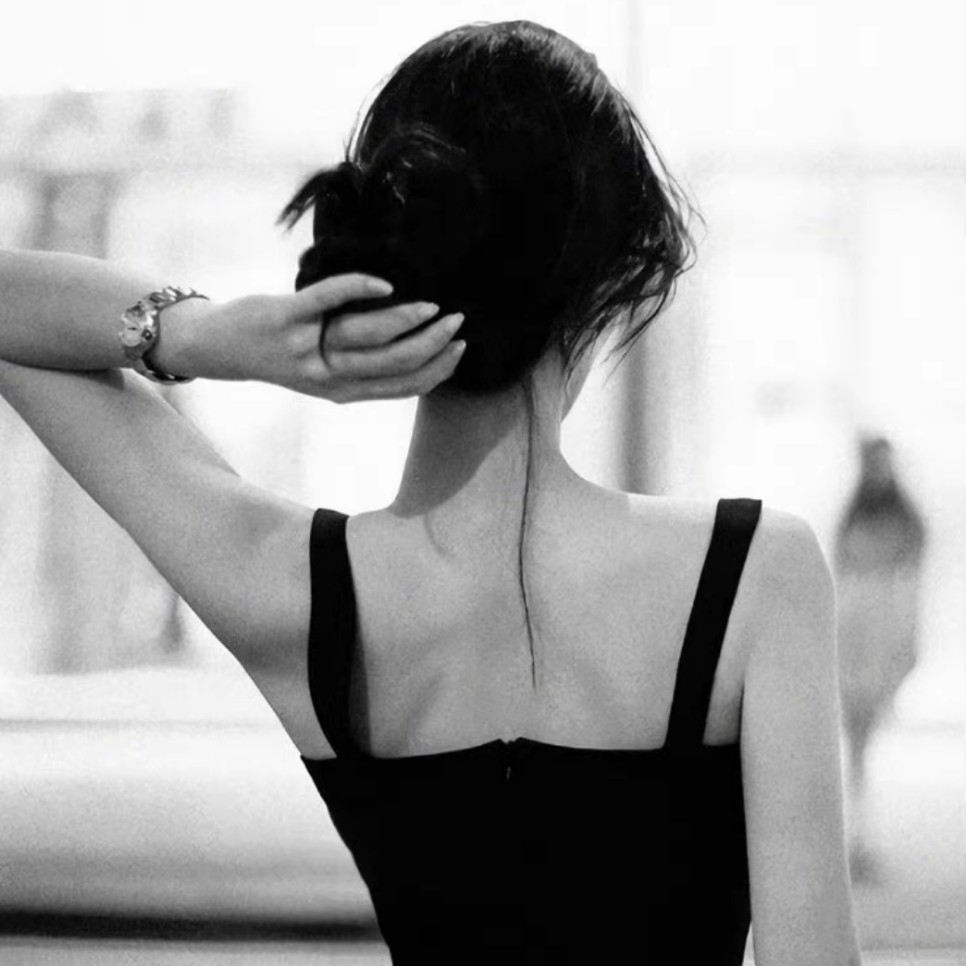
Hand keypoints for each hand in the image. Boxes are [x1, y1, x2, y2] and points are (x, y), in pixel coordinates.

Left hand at [162, 273, 465, 400]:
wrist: (222, 347)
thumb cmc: (283, 354)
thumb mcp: (324, 373)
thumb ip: (362, 366)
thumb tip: (414, 345)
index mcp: (343, 392)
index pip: (403, 387)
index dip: (438, 369)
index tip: (461, 347)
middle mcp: (328, 377)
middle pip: (394, 363)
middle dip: (433, 342)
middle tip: (456, 319)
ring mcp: (307, 346)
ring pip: (369, 334)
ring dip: (407, 318)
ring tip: (430, 304)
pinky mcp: (287, 315)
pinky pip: (329, 299)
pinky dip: (359, 288)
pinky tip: (386, 285)